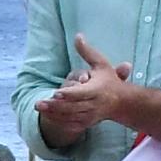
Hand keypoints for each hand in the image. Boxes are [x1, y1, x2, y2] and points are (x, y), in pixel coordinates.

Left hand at [32, 33, 130, 149]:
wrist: (122, 103)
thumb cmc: (109, 80)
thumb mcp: (101, 64)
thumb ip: (87, 52)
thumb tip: (78, 35)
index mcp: (97, 90)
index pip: (81, 93)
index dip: (69, 94)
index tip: (56, 92)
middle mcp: (93, 105)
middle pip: (72, 107)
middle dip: (55, 106)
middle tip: (38, 103)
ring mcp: (90, 116)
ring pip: (70, 117)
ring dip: (53, 113)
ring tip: (39, 107)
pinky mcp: (87, 123)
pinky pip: (71, 124)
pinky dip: (59, 121)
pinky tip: (47, 115)